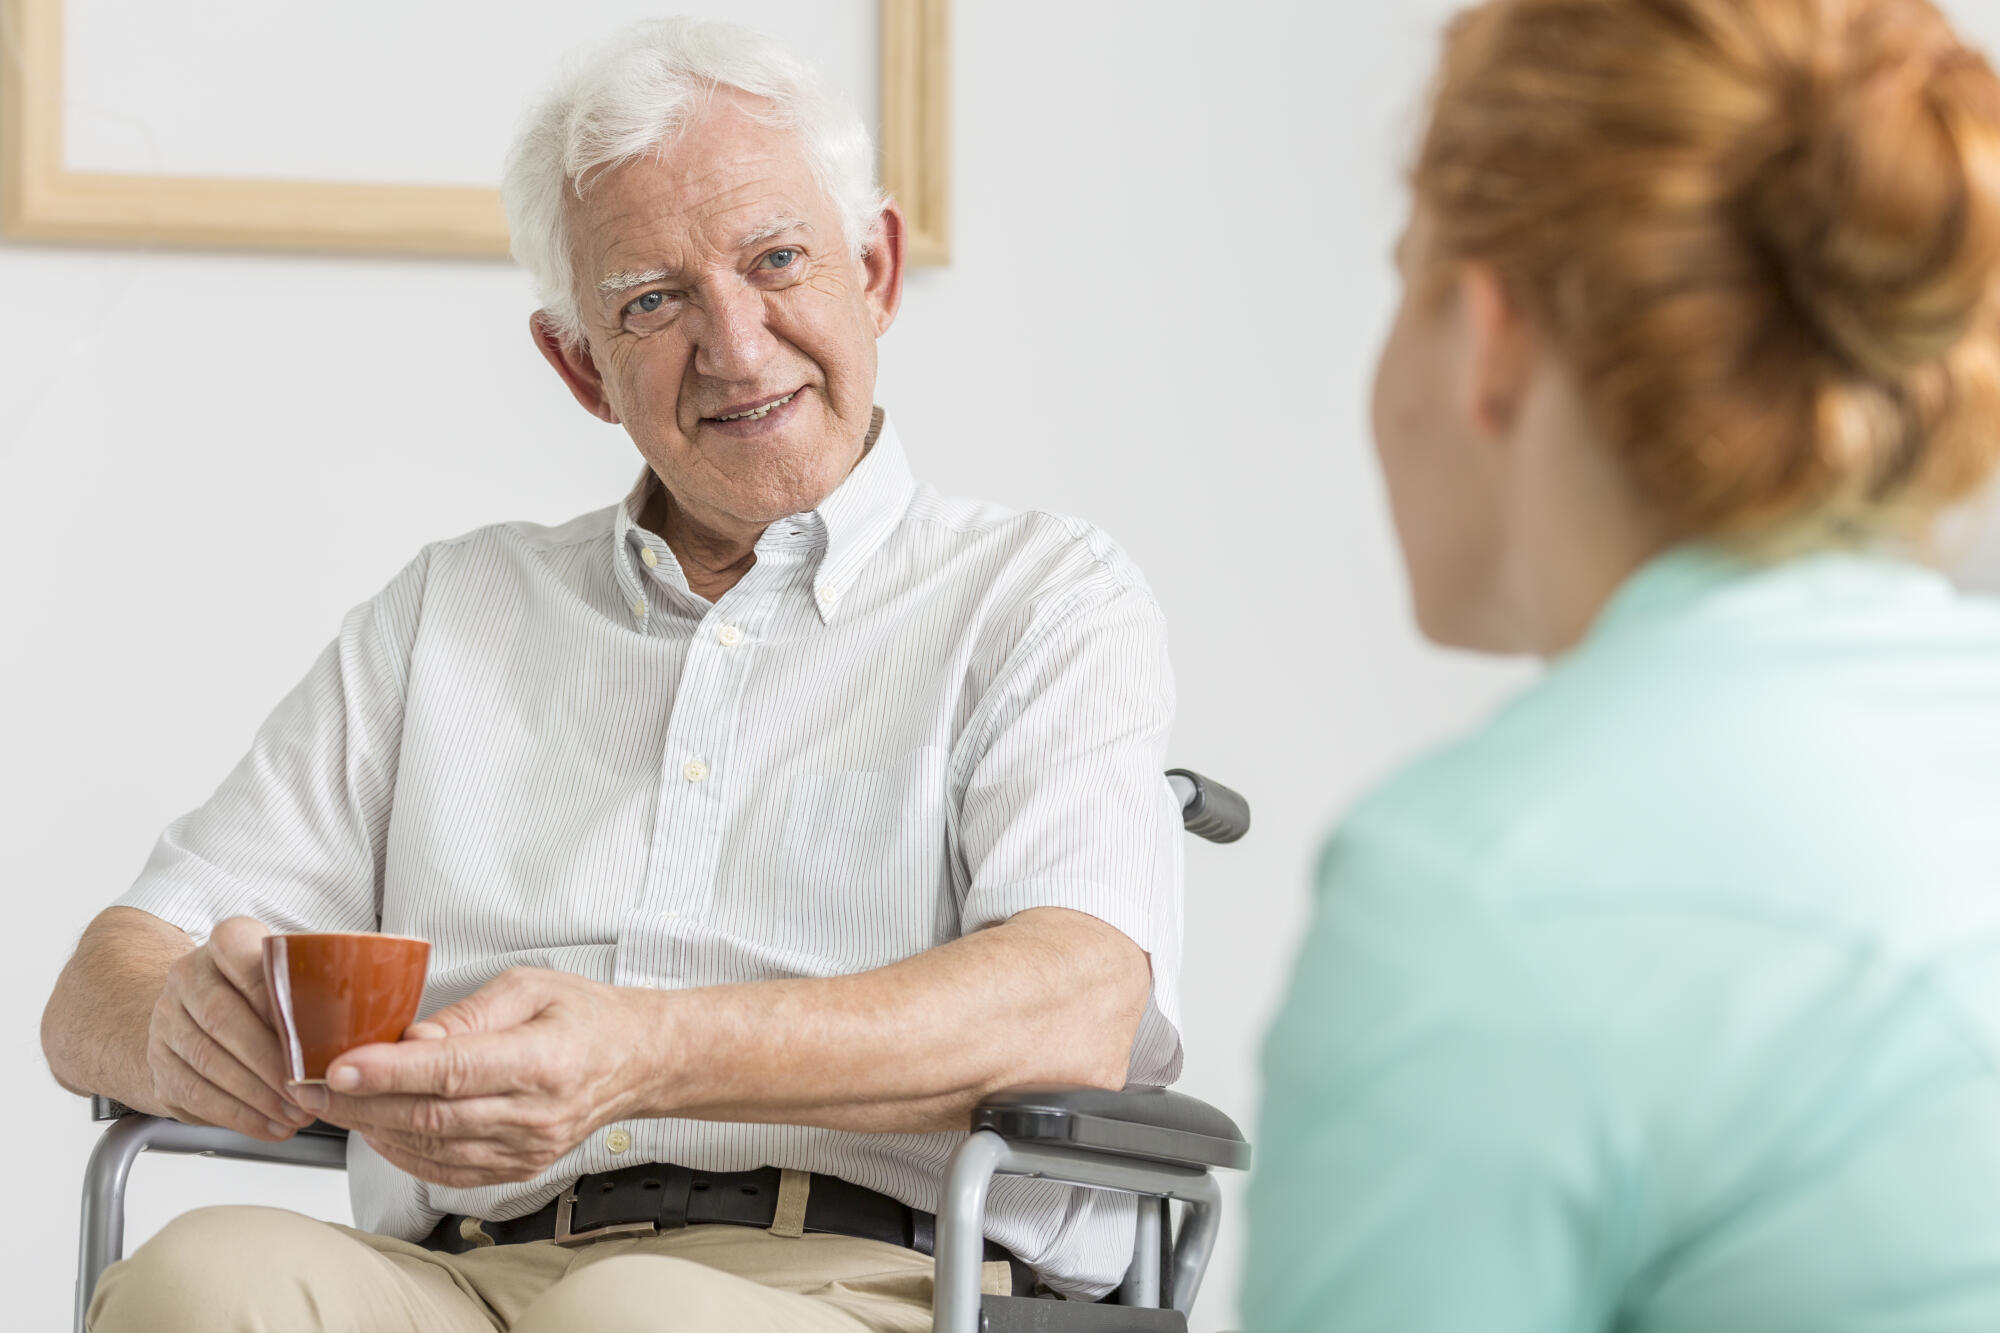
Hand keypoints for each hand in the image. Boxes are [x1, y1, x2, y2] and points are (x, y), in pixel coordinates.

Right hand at [147, 915, 314, 1140]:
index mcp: (224, 943)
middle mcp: (187, 978)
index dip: (269, 989)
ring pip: (207, 1061)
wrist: (199, 1012)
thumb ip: (317, 985)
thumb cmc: (265, 993)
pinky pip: (195, 1095)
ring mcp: (167, 1022)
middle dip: (269, 1061)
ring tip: (296, 1113)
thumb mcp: (292, 973)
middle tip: (306, 1089)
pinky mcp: (159, 1065)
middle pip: (222, 1018)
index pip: (237, 951)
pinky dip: (238, 1116)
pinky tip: (270, 1124)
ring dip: (257, 1095)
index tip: (302, 1025)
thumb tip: (364, 1018)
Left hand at [293, 967, 657, 1188]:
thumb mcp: (530, 987)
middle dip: (360, 1102)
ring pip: (429, 1149)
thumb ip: (466, 1015)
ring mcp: (526, 1149)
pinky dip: (402, 1151)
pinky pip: (444, 1170)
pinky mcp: (516, 1168)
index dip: (389, 1072)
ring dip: (372, 1127)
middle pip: (429, 1117)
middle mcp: (534, 1114)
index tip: (339, 1066)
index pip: (452, 1071)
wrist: (638, 1061)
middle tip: (309, 1085)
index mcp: (543, 1060)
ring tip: (334, 1102)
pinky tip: (378, 1126)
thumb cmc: (586, 1016)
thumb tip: (408, 1041)